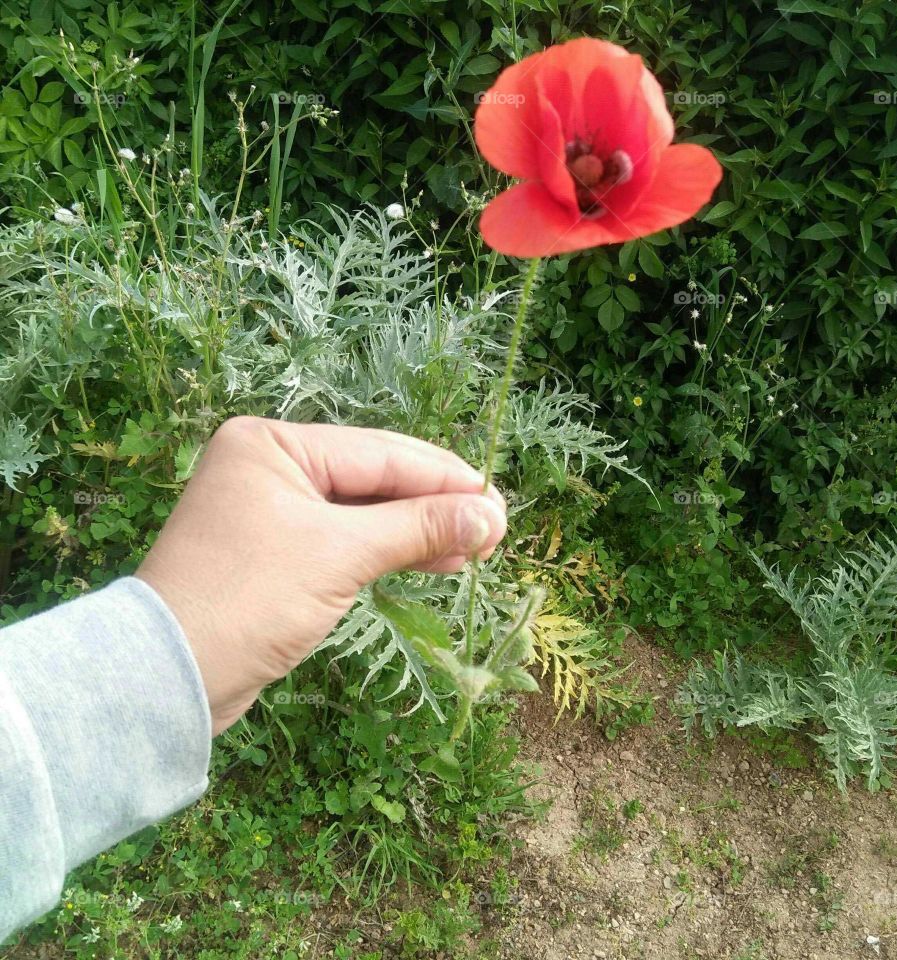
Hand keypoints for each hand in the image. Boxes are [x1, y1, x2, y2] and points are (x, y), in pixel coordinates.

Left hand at [136, 417, 506, 734]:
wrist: (169, 678)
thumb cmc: (250, 598)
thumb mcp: (341, 554)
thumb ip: (419, 527)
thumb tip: (492, 514)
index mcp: (272, 444)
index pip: (379, 453)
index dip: (444, 478)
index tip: (497, 501)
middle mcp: (270, 466)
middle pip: (374, 479)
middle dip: (435, 505)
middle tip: (495, 526)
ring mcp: (274, 510)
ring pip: (365, 513)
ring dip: (418, 531)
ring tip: (475, 549)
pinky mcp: (279, 553)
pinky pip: (347, 541)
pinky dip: (388, 553)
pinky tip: (434, 562)